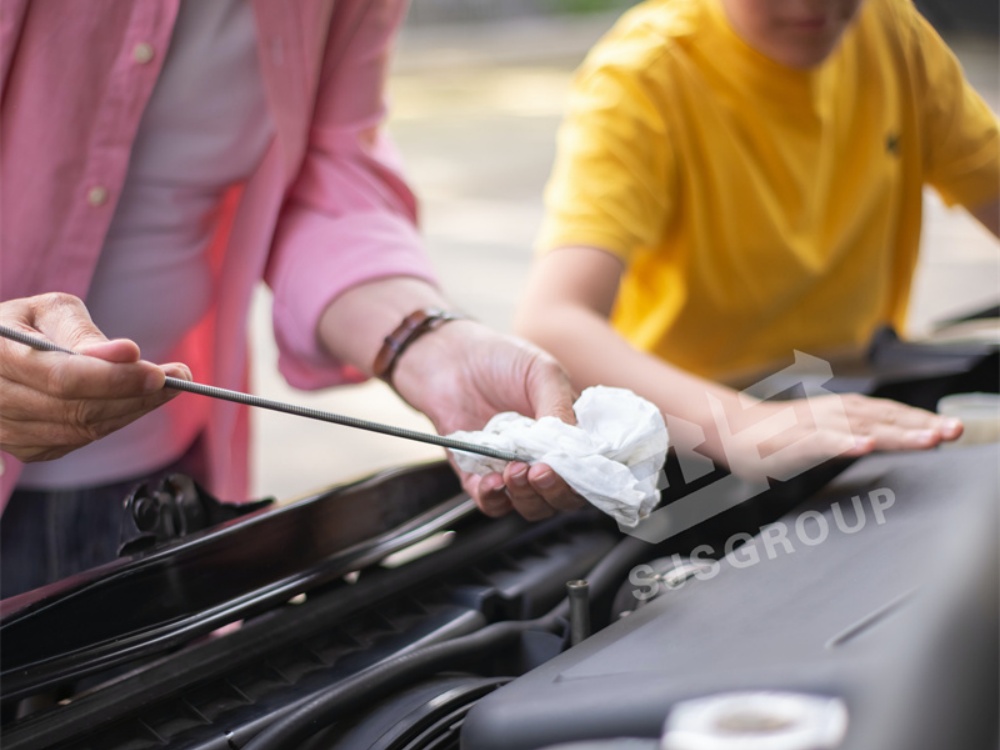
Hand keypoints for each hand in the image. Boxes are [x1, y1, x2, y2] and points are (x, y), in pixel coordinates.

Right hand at [0, 293, 191, 461]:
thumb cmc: (22, 325)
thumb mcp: (48, 312)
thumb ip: (82, 333)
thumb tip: (125, 354)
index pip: (63, 378)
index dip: (114, 379)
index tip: (158, 373)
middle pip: (78, 410)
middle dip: (136, 396)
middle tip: (180, 378)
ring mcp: (9, 432)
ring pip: (83, 430)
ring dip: (133, 410)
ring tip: (168, 386)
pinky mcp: (28, 449)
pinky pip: (81, 440)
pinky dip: (115, 420)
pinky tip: (138, 400)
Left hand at [390, 319, 586, 519]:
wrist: (448, 357)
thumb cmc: (500, 358)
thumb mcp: (542, 373)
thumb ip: (560, 409)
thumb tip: (575, 446)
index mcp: (567, 434)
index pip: (587, 471)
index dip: (582, 478)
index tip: (568, 467)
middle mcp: (542, 457)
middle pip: (561, 497)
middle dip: (553, 492)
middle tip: (538, 472)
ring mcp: (511, 468)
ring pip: (530, 506)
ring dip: (525, 497)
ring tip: (513, 471)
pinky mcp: (478, 476)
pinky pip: (491, 503)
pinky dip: (493, 499)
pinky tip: (491, 480)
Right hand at [705, 391, 963, 483]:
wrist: (731, 428)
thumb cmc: (776, 435)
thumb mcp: (822, 432)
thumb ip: (853, 435)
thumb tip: (887, 438)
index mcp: (843, 413)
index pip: (891, 415)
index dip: (922, 421)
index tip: (952, 429)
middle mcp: (834, 414)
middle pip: (885, 420)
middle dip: (922, 426)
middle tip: (953, 431)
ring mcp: (815, 426)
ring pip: (862, 428)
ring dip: (897, 433)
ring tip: (927, 439)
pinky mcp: (793, 440)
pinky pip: (823, 441)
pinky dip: (844, 442)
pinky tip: (863, 446)